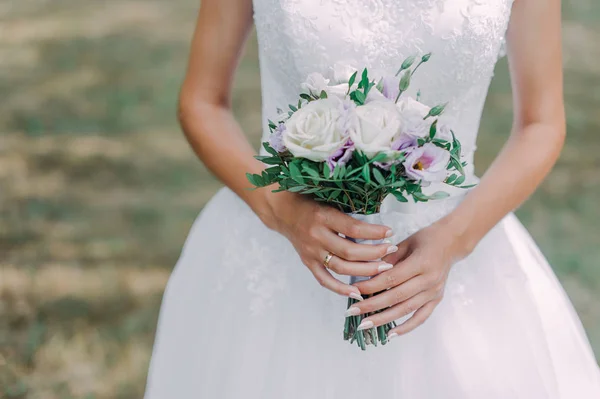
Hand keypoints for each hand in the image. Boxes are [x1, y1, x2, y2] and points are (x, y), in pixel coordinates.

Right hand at [262, 191, 397, 297]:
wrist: (283, 211)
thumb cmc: (310, 203)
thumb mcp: (328, 202)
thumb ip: (348, 215)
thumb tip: (378, 227)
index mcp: (323, 217)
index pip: (353, 228)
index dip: (374, 232)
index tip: (390, 232)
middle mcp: (316, 236)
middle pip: (349, 251)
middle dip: (374, 254)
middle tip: (392, 252)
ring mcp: (311, 252)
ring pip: (341, 268)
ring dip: (364, 271)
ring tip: (383, 269)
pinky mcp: (307, 262)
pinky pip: (324, 280)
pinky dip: (340, 289)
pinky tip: (357, 293)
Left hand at [349, 220, 467, 336]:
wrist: (452, 243)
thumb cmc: (426, 239)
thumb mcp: (406, 242)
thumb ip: (388, 258)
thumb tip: (366, 272)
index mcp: (421, 262)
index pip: (392, 278)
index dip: (372, 286)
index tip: (354, 290)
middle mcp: (429, 280)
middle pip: (396, 296)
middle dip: (372, 305)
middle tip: (352, 311)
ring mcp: (434, 292)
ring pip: (406, 309)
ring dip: (384, 319)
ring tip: (364, 324)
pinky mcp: (436, 300)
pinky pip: (421, 317)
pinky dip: (406, 327)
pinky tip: (390, 334)